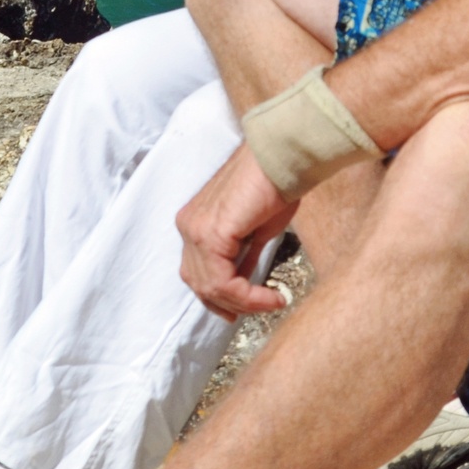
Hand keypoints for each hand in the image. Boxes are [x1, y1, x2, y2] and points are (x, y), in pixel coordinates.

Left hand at [177, 144, 298, 319]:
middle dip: (230, 304)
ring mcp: (195, 230)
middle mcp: (187, 226)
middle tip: (258, 310)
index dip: (222, 297)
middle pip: (200, 284)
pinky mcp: (211, 234)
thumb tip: (244, 281)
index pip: (199, 273)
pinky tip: (271, 296)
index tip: (252, 306)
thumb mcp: (254, 231)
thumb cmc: (273, 185)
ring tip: (270, 302)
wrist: (281, 159)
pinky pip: (224, 280)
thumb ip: (242, 257)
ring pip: (210, 287)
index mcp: (193, 223)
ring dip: (243, 302)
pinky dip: (248, 295)